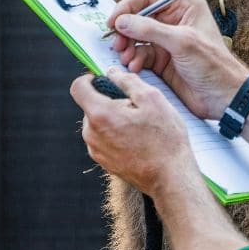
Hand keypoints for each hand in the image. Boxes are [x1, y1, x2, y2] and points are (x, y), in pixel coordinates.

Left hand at [70, 68, 194, 195]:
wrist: (170, 176)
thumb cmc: (165, 138)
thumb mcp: (153, 99)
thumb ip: (128, 81)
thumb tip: (112, 73)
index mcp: (100, 115)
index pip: (78, 87)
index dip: (90, 78)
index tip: (105, 80)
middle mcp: (91, 134)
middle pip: (90, 106)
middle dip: (109, 100)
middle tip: (136, 106)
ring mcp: (96, 150)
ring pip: (98, 123)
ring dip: (114, 118)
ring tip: (140, 125)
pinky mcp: (104, 162)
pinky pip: (104, 139)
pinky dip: (117, 134)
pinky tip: (139, 139)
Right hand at [107, 0, 248, 118]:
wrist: (222, 96)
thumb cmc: (214, 65)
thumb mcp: (182, 42)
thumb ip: (150, 29)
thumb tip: (122, 20)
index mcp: (185, 5)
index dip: (128, 5)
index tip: (114, 20)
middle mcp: (174, 19)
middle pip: (137, 16)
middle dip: (125, 29)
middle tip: (117, 43)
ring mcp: (166, 39)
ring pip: (135, 36)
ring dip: (127, 46)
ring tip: (125, 56)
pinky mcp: (161, 58)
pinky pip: (139, 53)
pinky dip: (133, 59)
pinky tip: (134, 66)